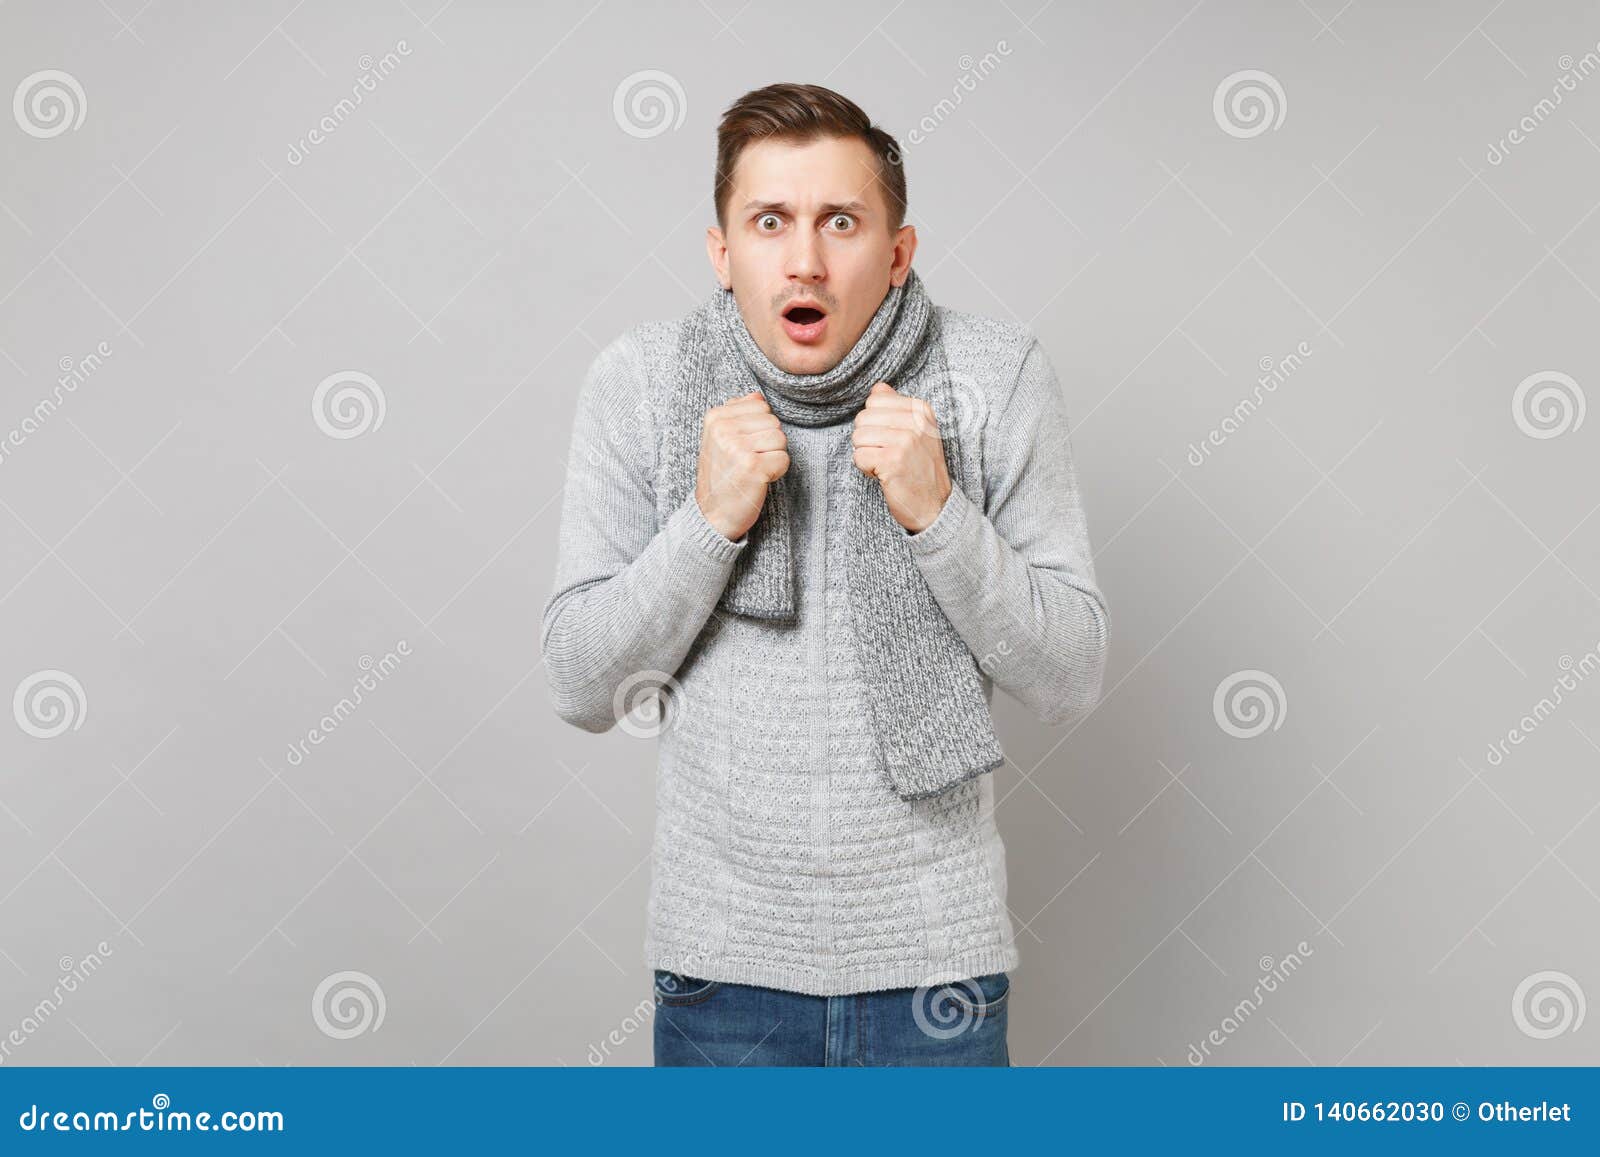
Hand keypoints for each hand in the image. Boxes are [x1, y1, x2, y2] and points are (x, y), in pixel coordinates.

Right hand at [695, 390, 789, 541]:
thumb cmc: (721, 476)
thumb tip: (757, 395)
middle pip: (773, 422)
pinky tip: (758, 480)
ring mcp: (737, 447)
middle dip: (768, 443)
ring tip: (753, 470)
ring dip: (773, 457)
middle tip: (749, 461)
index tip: (743, 447)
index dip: (759, 428)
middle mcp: (724, 429)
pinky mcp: (752, 466)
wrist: (712, 515)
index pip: (760, 406)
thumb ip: (737, 414)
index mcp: (715, 417)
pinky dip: (776, 472)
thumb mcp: (719, 439)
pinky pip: (784, 459)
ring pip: (780, 439)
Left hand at [850, 381, 951, 532]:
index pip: (875, 401)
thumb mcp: (919, 432)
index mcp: (921, 410)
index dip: (876, 423)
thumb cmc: (922, 469)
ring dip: (866, 454)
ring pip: (858, 436)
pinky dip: (866, 469)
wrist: (936, 505)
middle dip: (868, 439)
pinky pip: (858, 456)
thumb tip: (878, 387)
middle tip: (887, 455)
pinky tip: (884, 475)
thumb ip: (897, 407)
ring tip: (886, 464)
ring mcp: (905, 441)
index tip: (892, 439)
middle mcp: (915, 422)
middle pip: (863, 418)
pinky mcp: (892, 461)